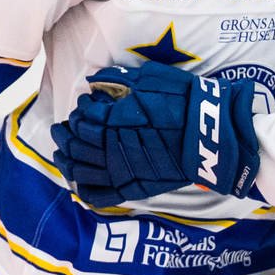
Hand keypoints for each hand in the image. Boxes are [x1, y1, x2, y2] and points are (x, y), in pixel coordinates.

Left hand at [51, 63, 259, 207]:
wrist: (212, 133)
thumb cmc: (185, 100)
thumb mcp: (152, 79)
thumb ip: (119, 80)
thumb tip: (94, 82)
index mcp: (116, 118)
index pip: (84, 118)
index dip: (79, 112)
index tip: (82, 107)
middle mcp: (114, 146)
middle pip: (77, 143)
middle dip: (66, 134)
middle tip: (62, 128)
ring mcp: (123, 170)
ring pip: (81, 169)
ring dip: (67, 160)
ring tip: (62, 153)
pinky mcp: (134, 188)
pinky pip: (99, 195)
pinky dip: (83, 188)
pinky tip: (78, 179)